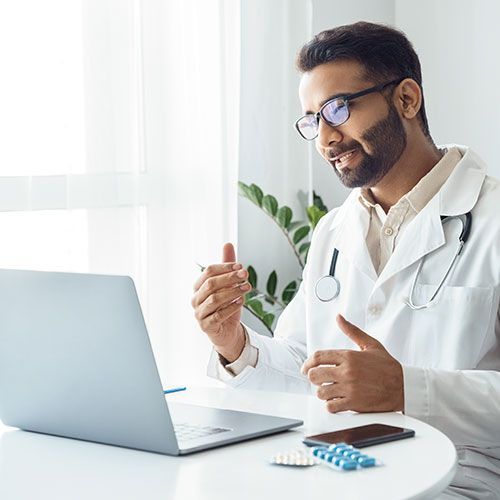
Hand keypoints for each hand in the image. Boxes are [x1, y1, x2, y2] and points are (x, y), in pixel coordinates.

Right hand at [191, 243, 250, 361]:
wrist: (228, 331)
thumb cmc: (226, 306)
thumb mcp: (229, 284)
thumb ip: (227, 266)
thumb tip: (228, 244)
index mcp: (198, 286)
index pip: (209, 271)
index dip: (225, 267)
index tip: (241, 266)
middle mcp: (196, 299)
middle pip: (211, 284)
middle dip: (230, 278)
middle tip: (245, 274)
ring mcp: (199, 313)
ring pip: (215, 299)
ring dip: (233, 291)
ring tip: (247, 287)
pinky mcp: (206, 326)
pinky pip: (218, 315)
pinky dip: (230, 307)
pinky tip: (241, 301)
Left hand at [301, 314, 403, 412]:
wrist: (404, 386)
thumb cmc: (388, 366)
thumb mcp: (370, 344)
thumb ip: (352, 331)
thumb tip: (339, 318)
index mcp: (349, 356)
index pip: (318, 357)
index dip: (308, 363)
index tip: (306, 368)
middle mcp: (347, 371)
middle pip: (315, 375)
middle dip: (313, 377)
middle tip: (317, 379)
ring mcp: (350, 388)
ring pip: (321, 392)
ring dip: (322, 392)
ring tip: (328, 390)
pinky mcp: (354, 403)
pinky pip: (331, 406)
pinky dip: (330, 405)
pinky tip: (336, 401)